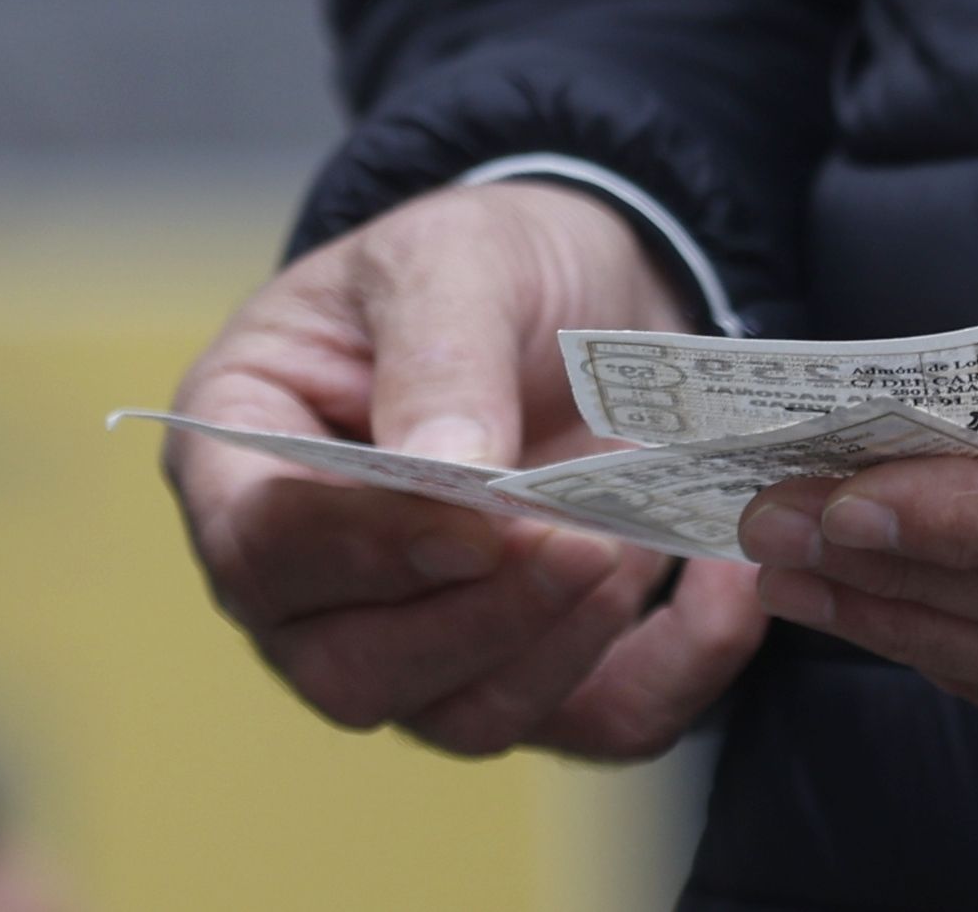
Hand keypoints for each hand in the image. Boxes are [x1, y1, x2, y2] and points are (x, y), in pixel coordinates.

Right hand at [165, 182, 766, 758]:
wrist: (595, 278)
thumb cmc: (489, 260)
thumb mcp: (456, 259)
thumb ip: (440, 355)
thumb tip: (447, 472)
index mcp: (252, 460)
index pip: (265, 554)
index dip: (367, 554)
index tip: (478, 524)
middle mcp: (318, 580)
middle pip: (356, 673)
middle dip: (481, 619)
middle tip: (584, 537)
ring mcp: (427, 634)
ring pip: (469, 716)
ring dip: (568, 644)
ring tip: (634, 537)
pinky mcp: (543, 655)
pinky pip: (604, 718)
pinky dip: (680, 668)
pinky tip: (725, 582)